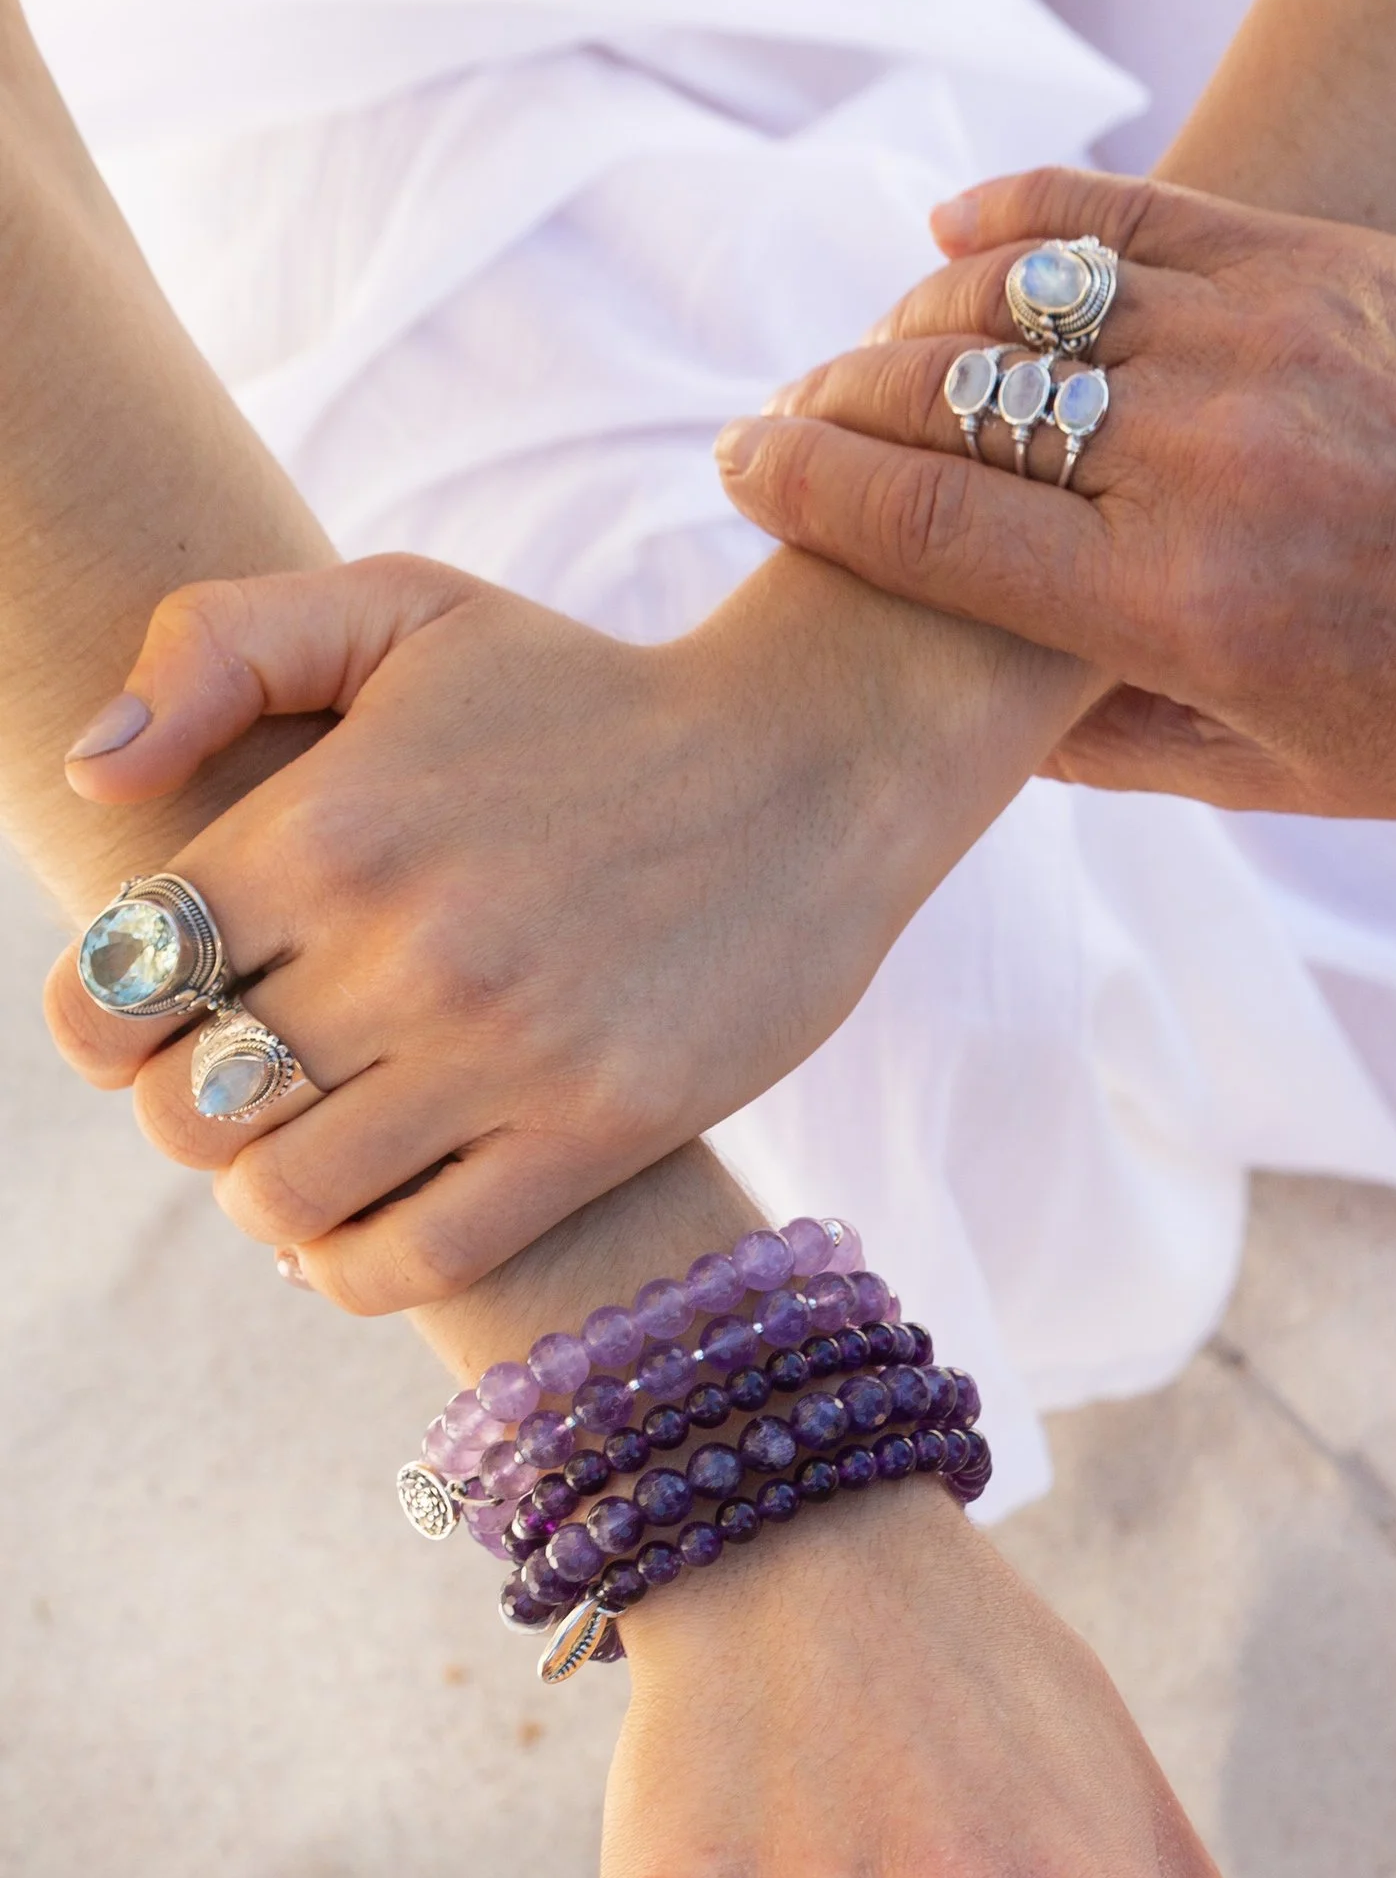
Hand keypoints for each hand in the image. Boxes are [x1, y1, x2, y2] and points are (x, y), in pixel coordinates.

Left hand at [43, 550, 1075, 1311]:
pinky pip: (416, 1260)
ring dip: (270, 1196)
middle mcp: (404, 947)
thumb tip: (93, 776)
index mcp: (329, 825)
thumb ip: (218, 645)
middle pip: (189, 1110)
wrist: (819, 765)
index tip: (161, 1019)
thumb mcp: (404, 608)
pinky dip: (354, 1269)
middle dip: (191, 1111)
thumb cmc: (591, 693)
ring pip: (285, 1200)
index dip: (105, 1026)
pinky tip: (365, 1228)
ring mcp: (503, 1052)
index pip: (118, 985)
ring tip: (314, 1155)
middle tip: (253, 1085)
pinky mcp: (595, 1132)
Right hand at [713, 167, 1395, 821]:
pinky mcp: (1305, 256)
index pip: (929, 527)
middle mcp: (1205, 459)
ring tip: (885, 355)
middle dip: (840, 405)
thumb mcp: (1275, 777)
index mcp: (1182, 607)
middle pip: (950, 397)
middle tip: (792, 421)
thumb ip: (1098, 741)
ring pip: (1018, 293)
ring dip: (920, 318)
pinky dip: (1016, 216)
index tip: (738, 473)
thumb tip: (950, 715)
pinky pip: (1116, 209)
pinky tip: (956, 237)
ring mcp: (1256, 337)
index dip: (805, 491)